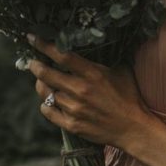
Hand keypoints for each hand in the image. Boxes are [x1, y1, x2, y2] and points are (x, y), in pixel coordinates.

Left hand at [26, 34, 153, 149]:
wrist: (133, 127)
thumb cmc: (129, 97)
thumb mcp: (121, 72)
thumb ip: (106, 60)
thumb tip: (95, 46)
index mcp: (92, 74)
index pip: (62, 56)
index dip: (44, 45)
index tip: (32, 38)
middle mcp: (80, 90)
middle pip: (46, 74)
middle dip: (36, 66)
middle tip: (33, 63)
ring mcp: (74, 108)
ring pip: (46, 93)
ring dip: (42, 86)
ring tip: (44, 82)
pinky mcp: (71, 124)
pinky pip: (48, 111)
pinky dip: (45, 104)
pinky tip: (49, 101)